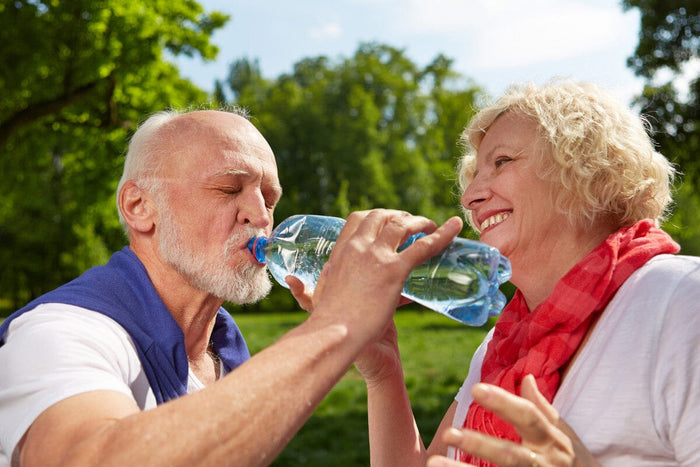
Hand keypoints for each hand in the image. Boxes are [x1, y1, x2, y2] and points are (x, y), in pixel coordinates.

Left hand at [427, 375, 599, 466]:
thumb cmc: (575, 462)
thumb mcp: (566, 435)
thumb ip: (543, 409)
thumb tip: (526, 378)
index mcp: (551, 440)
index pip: (528, 416)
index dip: (503, 402)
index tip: (475, 389)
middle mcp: (543, 463)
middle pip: (510, 455)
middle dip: (479, 444)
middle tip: (448, 433)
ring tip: (433, 463)